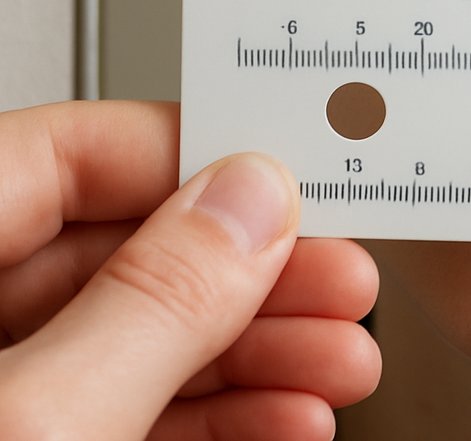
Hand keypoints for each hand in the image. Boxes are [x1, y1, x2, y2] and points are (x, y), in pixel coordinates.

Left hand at [0, 101, 379, 439]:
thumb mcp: (41, 424)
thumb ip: (151, 302)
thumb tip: (252, 200)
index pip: (63, 153)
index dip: (189, 157)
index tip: (285, 178)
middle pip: (122, 254)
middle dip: (253, 277)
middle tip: (340, 279)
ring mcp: (1, 390)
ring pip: (137, 339)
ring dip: (259, 351)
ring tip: (340, 358)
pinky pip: (126, 414)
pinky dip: (218, 414)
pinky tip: (289, 413)